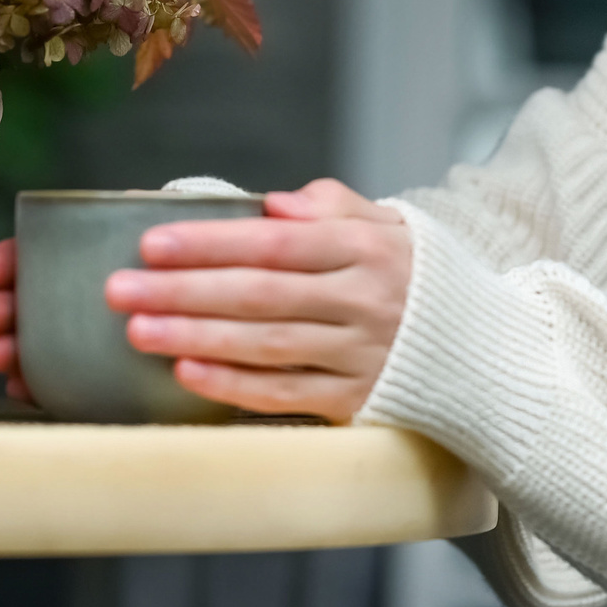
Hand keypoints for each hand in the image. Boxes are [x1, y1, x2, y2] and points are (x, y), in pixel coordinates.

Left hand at [108, 178, 411, 421]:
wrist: (485, 351)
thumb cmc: (417, 278)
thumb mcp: (390, 225)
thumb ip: (331, 206)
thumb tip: (272, 205)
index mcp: (367, 249)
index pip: (276, 244)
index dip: (211, 243)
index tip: (152, 243)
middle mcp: (364, 301)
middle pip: (261, 295)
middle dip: (185, 290)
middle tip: (121, 289)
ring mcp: (360, 355)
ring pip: (267, 346)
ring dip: (197, 337)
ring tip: (138, 330)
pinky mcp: (357, 401)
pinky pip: (287, 394)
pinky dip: (235, 386)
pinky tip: (188, 373)